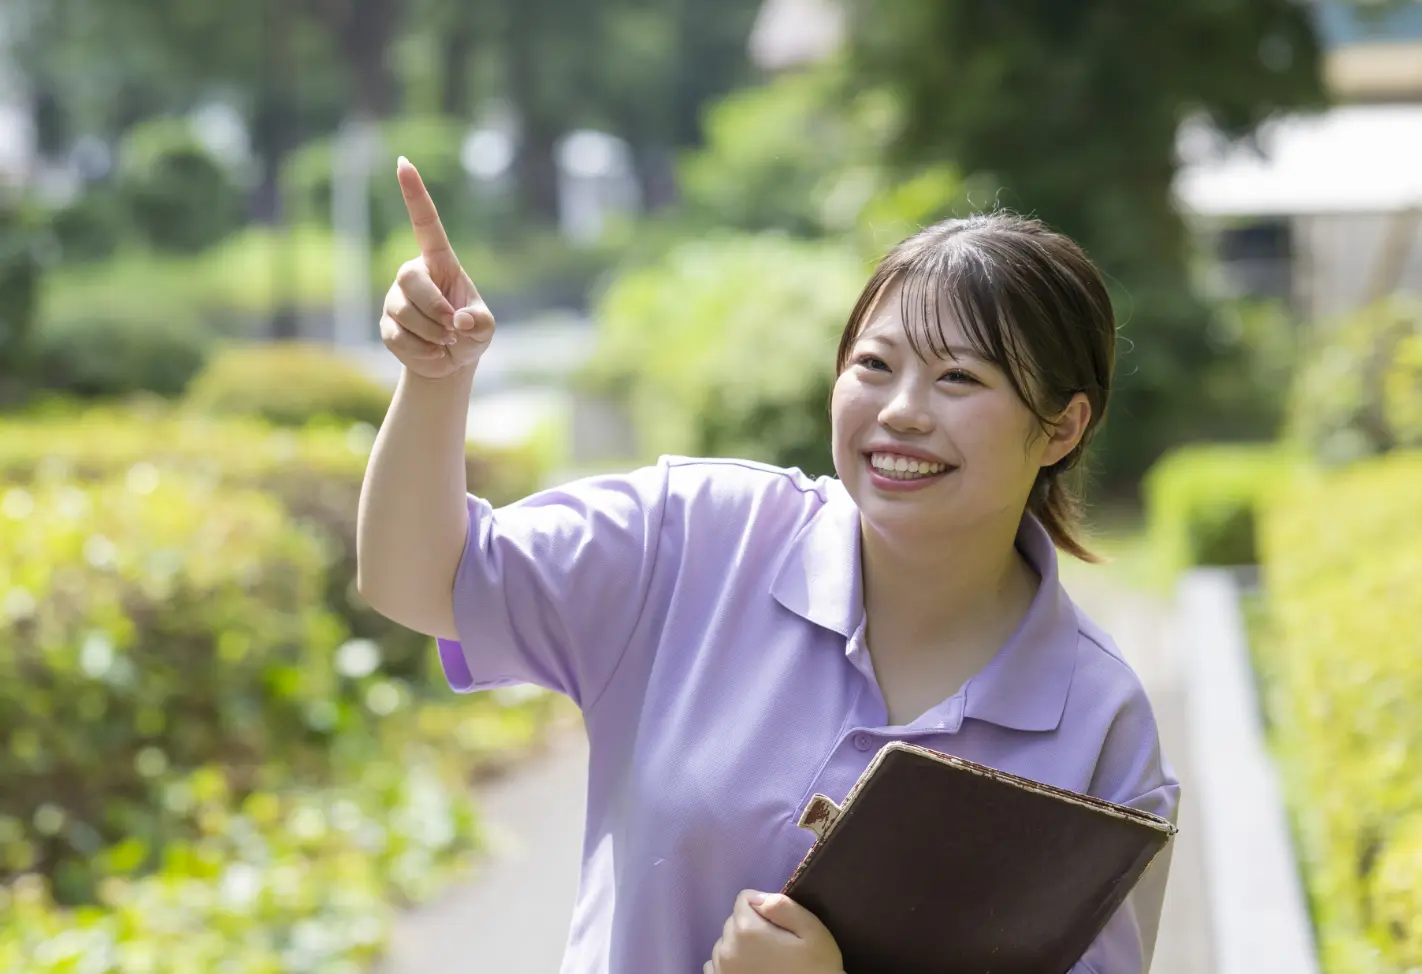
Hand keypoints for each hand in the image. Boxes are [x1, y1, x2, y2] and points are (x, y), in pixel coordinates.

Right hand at [379, 156, 494, 378]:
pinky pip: (397, 337)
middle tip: (453, 328)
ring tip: (446, 342)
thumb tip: (457, 320)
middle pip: (409, 279)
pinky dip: (422, 352)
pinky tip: (434, 353)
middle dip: (434, 308)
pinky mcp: (385, 324)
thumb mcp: (485, 328)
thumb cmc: (470, 333)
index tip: (402, 162)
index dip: (414, 194)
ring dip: (432, 334)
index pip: (426, 223)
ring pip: (403, 312)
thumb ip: (479, 322)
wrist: (450, 361)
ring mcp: (395, 298)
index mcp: (440, 262)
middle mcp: (413, 274)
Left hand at [705, 890, 843, 973]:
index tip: (779, 925)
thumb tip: (759, 898)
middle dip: (751, 926)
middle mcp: (726, 948)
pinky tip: (750, 971)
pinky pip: (715, 964)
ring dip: (740, 945)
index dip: (764, 908)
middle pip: (734, 920)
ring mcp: (720, 969)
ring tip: (764, 960)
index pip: (745, 898)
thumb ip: (783, 906)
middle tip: (775, 945)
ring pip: (725, 942)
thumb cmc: (815, 967)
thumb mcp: (812, 931)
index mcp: (747, 930)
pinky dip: (730, 963)